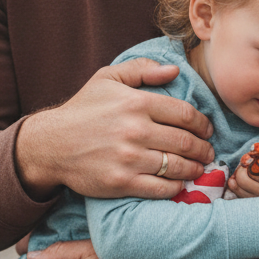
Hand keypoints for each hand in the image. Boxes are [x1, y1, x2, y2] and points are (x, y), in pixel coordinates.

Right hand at [15, 59, 213, 199]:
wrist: (51, 145)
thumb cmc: (82, 110)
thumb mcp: (107, 78)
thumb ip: (142, 70)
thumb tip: (174, 70)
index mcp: (136, 103)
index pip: (184, 113)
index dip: (202, 123)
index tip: (206, 129)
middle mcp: (135, 130)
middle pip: (185, 141)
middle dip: (203, 148)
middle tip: (207, 151)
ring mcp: (129, 158)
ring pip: (176, 165)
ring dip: (194, 168)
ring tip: (198, 167)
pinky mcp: (121, 182)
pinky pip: (160, 188)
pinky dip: (175, 187)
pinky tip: (178, 183)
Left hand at [228, 131, 258, 197]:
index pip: (252, 163)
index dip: (250, 157)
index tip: (256, 155)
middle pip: (242, 174)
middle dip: (243, 166)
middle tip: (250, 162)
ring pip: (239, 184)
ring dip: (239, 174)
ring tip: (248, 170)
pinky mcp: (256, 201)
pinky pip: (239, 193)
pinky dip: (236, 184)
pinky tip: (243, 177)